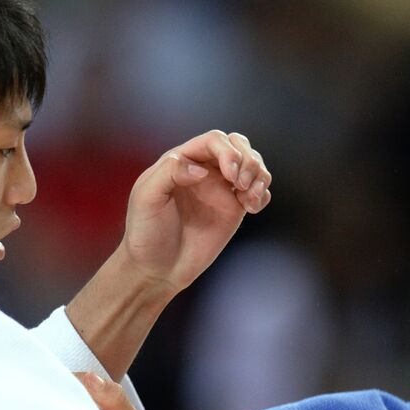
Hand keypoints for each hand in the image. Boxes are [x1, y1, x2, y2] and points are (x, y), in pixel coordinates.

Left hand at [122, 130, 271, 293]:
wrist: (157, 268)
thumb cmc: (146, 233)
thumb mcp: (146, 197)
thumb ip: (169, 173)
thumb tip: (202, 170)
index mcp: (182, 161)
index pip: (214, 141)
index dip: (228, 152)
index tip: (230, 176)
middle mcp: (204, 171)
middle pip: (238, 145)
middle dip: (248, 160)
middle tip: (240, 184)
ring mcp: (221, 190)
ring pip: (252, 165)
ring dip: (259, 175)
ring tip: (249, 197)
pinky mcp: (234, 210)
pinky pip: (258, 191)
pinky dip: (263, 194)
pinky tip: (253, 207)